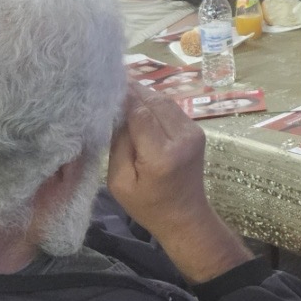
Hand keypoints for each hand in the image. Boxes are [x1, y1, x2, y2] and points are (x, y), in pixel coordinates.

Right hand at [106, 83, 208, 233]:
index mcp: (161, 155)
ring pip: (165, 101)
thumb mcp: (119, 181)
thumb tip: (115, 112)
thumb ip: (118, 145)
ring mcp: (193, 132)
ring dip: (144, 95)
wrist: (185, 216)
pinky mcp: (196, 131)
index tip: (103, 87)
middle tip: (110, 84)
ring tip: (122, 91)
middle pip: (154, 101)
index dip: (122, 97)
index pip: (140, 113)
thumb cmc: (147, 205)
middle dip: (132, 91)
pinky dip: (155, 103)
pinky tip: (139, 104)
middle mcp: (182, 138)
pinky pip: (172, 109)